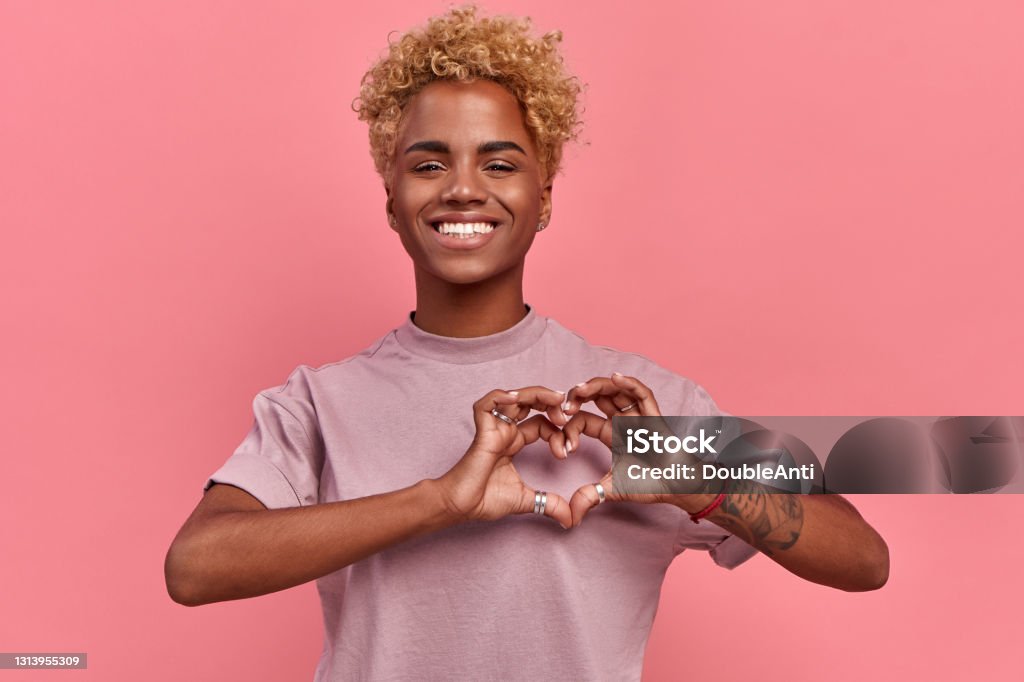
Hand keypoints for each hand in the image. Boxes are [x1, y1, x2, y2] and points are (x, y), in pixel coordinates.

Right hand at [434, 386, 573, 528]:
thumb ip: (549, 504)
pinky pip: (486, 404)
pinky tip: (517, 399)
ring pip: (513, 397)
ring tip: (555, 399)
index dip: (557, 432)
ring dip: (536, 394)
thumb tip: (570, 519)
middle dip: (550, 402)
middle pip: (529, 403)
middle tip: (567, 413)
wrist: (460, 508)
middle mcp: (505, 431)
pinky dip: (500, 396)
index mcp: (514, 442)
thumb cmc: (484, 501)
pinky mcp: (482, 432)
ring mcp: (493, 429)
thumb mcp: (526, 500)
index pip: (541, 424)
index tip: (567, 451)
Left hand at [562, 373, 696, 525]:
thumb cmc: (650, 485)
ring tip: (581, 388)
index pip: (586, 420)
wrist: (677, 488)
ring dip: (598, 386)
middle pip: (599, 397)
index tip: (562, 442)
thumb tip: (569, 518)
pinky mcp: (654, 416)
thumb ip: (589, 498)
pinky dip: (630, 383)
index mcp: (612, 434)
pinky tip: (615, 377)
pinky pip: (642, 395)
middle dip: (580, 395)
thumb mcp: (611, 490)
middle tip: (564, 401)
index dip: (571, 426)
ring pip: (617, 391)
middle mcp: (623, 421)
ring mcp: (639, 416)